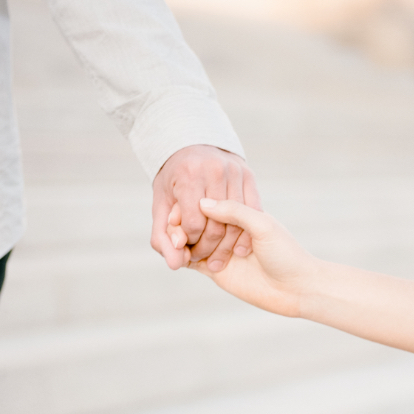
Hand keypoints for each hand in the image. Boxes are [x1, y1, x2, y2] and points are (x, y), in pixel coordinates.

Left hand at [151, 145, 260, 270]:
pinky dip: (245, 233)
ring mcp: (235, 171)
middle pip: (217, 226)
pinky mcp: (249, 174)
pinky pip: (253, 212)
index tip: (187, 245)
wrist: (192, 147)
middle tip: (202, 256)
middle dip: (208, 248)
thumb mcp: (161, 207)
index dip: (190, 242)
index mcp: (189, 176)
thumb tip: (175, 266)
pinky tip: (237, 246)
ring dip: (227, 246)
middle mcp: (214, 170)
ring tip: (217, 254)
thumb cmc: (173, 182)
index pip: (194, 224)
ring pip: (237, 222)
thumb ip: (163, 238)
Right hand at [187, 198, 317, 316]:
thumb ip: (235, 211)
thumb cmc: (286, 254)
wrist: (297, 289)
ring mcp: (220, 250)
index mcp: (241, 213)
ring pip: (190, 241)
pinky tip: (176, 257)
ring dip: (178, 240)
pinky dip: (181, 258)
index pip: (208, 204)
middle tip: (174, 228)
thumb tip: (203, 202)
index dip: (190, 205)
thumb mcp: (263, 225)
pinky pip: (191, 262)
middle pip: (195, 221)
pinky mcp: (216, 271)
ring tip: (174, 243)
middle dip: (180, 223)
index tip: (178, 206)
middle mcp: (228, 230)